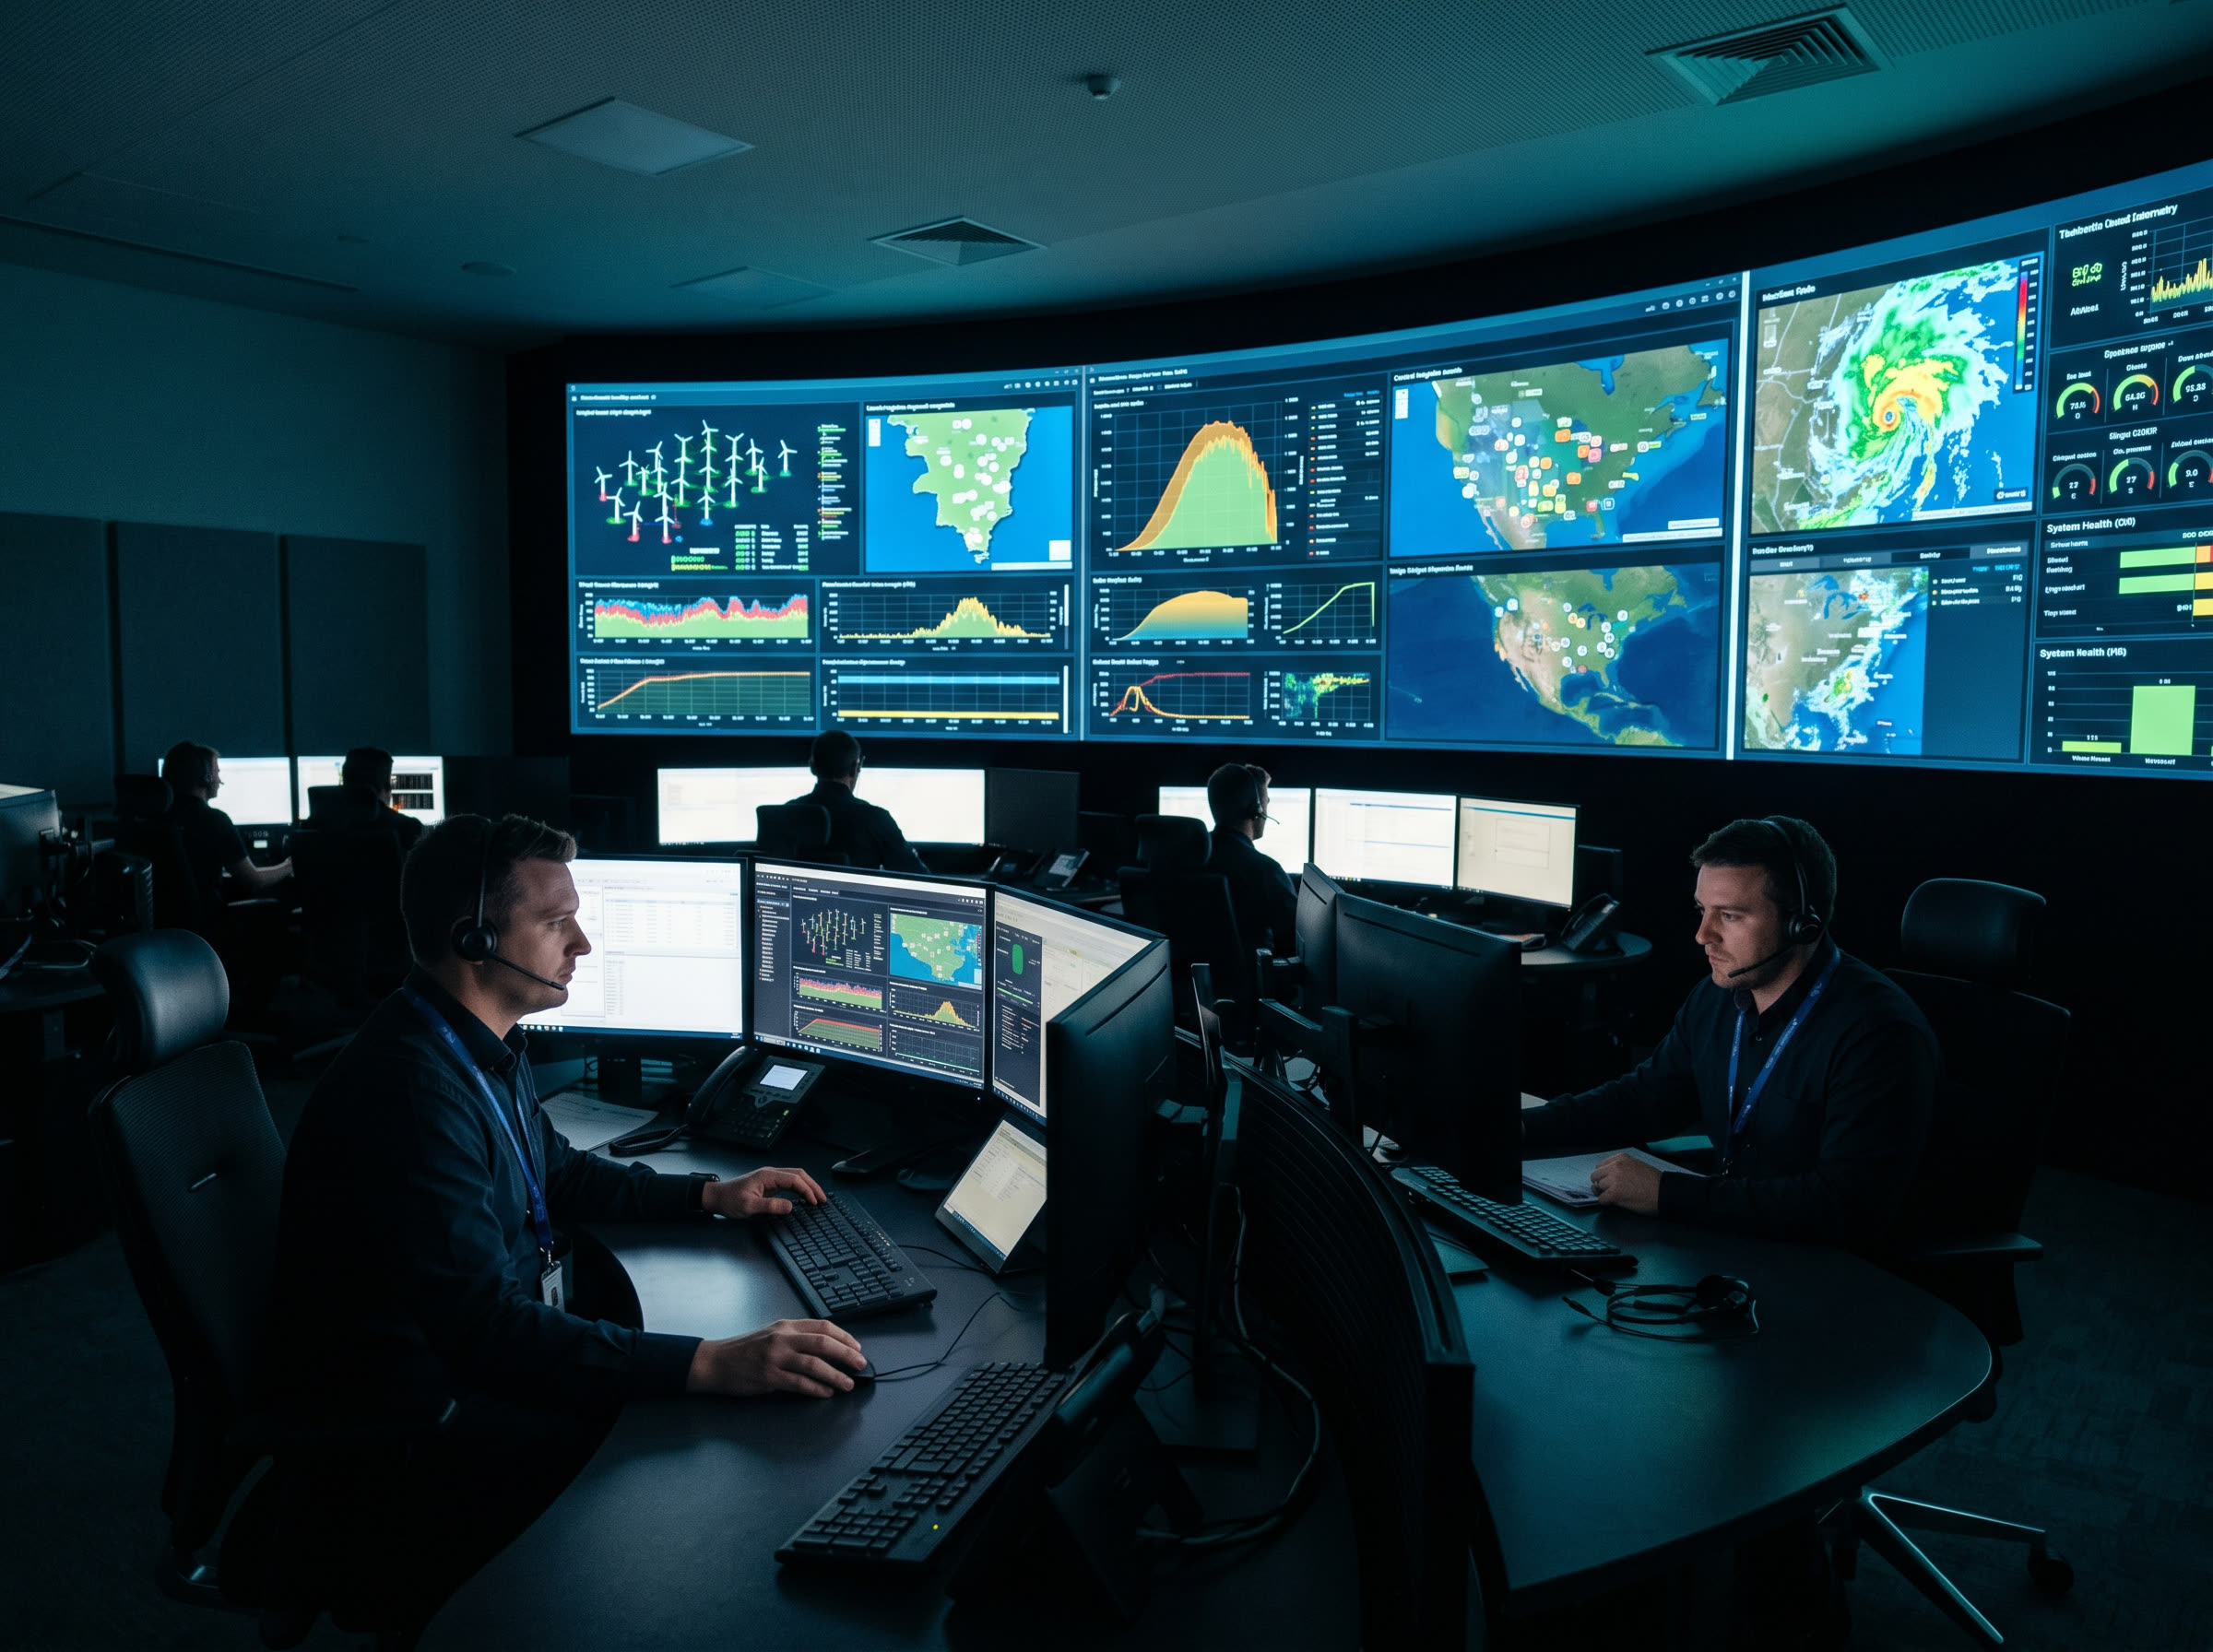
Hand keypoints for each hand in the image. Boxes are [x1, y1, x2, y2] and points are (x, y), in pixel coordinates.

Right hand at [688, 1319, 865, 1397]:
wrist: (715, 1362)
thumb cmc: (744, 1350)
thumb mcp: (771, 1334)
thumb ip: (795, 1338)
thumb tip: (826, 1348)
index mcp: (786, 1326)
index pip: (823, 1327)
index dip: (844, 1337)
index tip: (857, 1347)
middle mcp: (783, 1338)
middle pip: (823, 1343)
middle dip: (847, 1355)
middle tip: (861, 1364)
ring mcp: (775, 1357)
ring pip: (814, 1364)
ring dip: (836, 1375)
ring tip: (848, 1383)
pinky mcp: (769, 1377)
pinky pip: (799, 1383)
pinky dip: (817, 1388)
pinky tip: (826, 1392)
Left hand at [704, 1167, 825, 1217]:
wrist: (716, 1197)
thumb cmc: (729, 1200)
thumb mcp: (749, 1206)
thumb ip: (770, 1206)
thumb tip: (791, 1207)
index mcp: (768, 1176)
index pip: (795, 1180)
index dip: (807, 1190)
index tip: (815, 1202)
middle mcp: (771, 1174)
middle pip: (799, 1174)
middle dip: (813, 1186)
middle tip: (823, 1199)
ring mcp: (770, 1178)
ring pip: (795, 1177)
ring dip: (808, 1186)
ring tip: (817, 1198)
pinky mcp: (768, 1184)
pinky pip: (789, 1183)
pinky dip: (800, 1188)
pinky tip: (804, 1197)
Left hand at [1589, 1152, 1664, 1214]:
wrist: (1663, 1192)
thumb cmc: (1654, 1182)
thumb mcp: (1636, 1165)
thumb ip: (1621, 1168)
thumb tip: (1608, 1176)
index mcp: (1621, 1158)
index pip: (1600, 1166)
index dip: (1603, 1175)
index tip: (1607, 1181)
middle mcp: (1615, 1167)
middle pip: (1595, 1175)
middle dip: (1600, 1183)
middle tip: (1608, 1190)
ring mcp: (1613, 1180)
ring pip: (1597, 1187)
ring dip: (1603, 1192)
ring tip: (1614, 1196)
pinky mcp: (1614, 1194)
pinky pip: (1601, 1199)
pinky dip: (1606, 1202)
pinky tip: (1615, 1202)